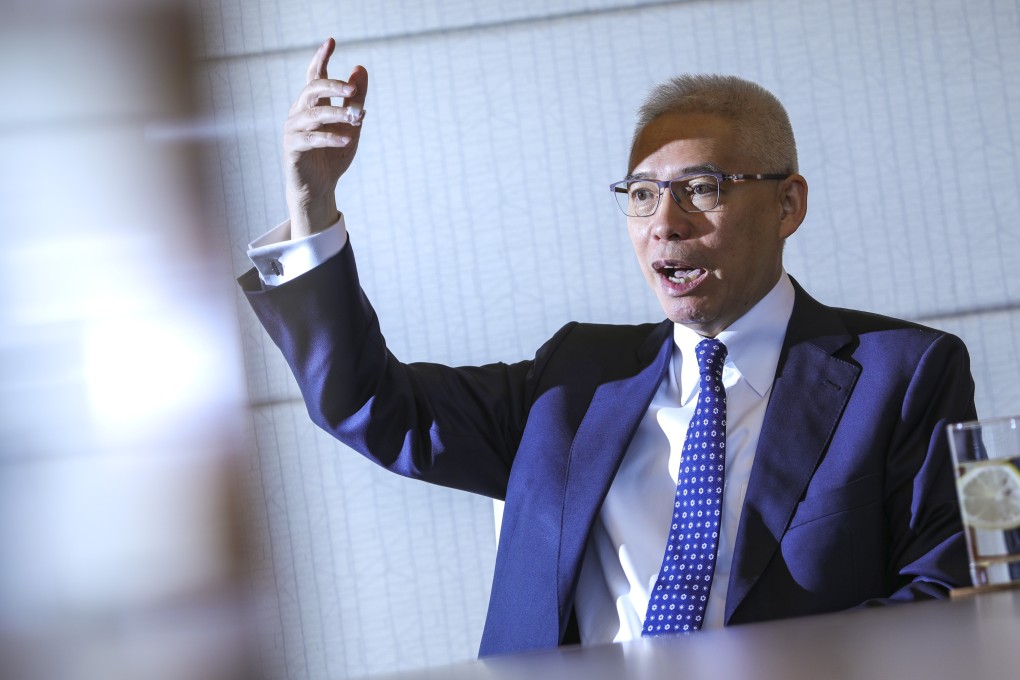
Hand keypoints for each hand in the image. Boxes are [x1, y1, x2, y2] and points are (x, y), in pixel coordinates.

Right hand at [283, 38, 367, 237]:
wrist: (320, 187)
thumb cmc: (333, 155)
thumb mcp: (351, 126)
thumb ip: (355, 100)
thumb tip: (359, 68)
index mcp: (313, 104)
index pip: (314, 74)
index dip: (321, 57)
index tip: (332, 40)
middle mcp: (300, 112)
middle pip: (312, 89)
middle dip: (333, 86)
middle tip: (352, 89)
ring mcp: (293, 129)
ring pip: (314, 113)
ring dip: (338, 114)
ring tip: (358, 118)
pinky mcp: (293, 147)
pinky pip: (311, 138)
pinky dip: (330, 137)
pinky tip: (346, 138)